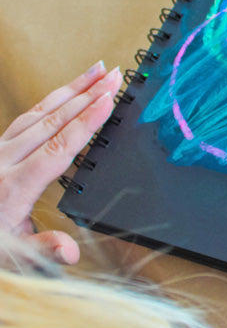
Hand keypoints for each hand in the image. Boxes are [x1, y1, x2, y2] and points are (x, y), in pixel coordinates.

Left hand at [0, 61, 122, 263]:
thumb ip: (43, 250)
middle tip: (114, 76)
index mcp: (13, 187)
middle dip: (87, 96)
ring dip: (71, 90)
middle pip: (52, 121)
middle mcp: (4, 162)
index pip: (58, 148)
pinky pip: (27, 117)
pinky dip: (51, 100)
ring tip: (96, 72)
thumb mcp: (15, 256)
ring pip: (39, 113)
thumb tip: (69, 251)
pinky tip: (67, 91)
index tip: (108, 100)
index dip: (86, 122)